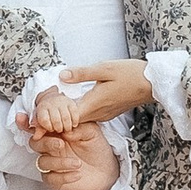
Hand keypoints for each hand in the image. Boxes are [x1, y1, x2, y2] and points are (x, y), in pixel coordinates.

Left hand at [31, 57, 150, 131]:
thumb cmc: (130, 74)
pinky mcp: (108, 112)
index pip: (66, 118)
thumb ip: (81, 73)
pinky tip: (72, 105)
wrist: (152, 84)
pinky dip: (77, 113)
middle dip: (55, 119)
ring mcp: (103, 114)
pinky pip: (88, 116)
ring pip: (79, 119)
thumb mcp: (104, 68)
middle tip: (39, 115)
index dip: (51, 120)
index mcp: (93, 104)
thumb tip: (61, 76)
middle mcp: (97, 113)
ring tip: (52, 110)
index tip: (38, 119)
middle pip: (70, 121)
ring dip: (66, 117)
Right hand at [31, 121, 119, 189]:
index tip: (22, 118)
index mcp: (56, 133)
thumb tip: (65, 131)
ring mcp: (52, 164)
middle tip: (60, 144)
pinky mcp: (56, 180)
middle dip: (46, 143)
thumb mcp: (92, 132)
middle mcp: (51, 148)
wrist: (108, 168)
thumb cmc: (97, 148)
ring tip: (78, 163)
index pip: (38, 127)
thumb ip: (79, 128)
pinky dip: (64, 176)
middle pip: (35, 144)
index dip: (26, 123)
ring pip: (42, 163)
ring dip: (59, 162)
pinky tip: (77, 173)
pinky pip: (51, 179)